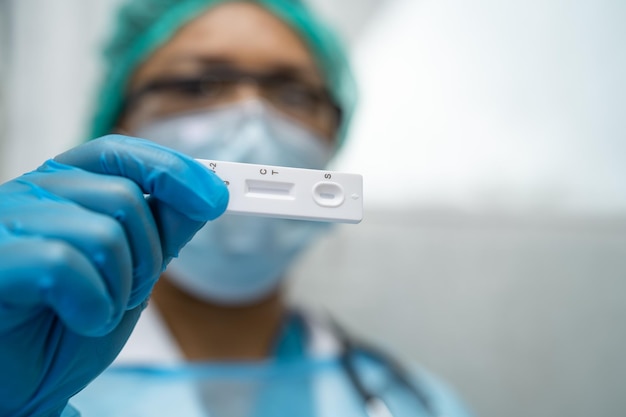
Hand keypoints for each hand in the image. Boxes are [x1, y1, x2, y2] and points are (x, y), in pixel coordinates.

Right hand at [0, 135, 227, 415]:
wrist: (23, 386)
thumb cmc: (67, 326)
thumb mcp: (131, 272)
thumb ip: (162, 229)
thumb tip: (204, 195)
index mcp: (63, 188)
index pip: (121, 154)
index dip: (172, 171)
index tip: (215, 199)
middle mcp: (31, 195)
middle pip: (125, 197)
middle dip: (148, 255)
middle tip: (131, 292)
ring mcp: (5, 224)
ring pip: (103, 233)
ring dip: (121, 286)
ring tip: (99, 309)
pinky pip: (64, 264)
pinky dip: (92, 303)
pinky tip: (81, 320)